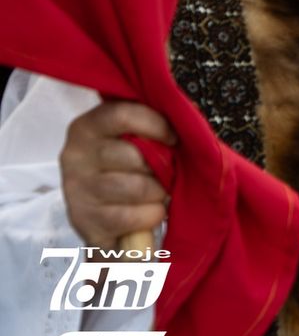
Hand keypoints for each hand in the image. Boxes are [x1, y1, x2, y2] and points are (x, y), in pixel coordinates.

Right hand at [59, 101, 173, 248]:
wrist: (103, 213)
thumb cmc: (127, 167)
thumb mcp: (131, 139)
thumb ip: (149, 127)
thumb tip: (186, 120)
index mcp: (87, 127)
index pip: (122, 115)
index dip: (156, 125)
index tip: (173, 138)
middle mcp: (75, 155)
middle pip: (133, 155)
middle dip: (160, 166)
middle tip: (166, 172)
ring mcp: (77, 189)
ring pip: (136, 188)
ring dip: (158, 192)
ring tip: (159, 191)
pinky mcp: (84, 220)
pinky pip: (131, 216)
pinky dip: (151, 214)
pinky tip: (151, 210)